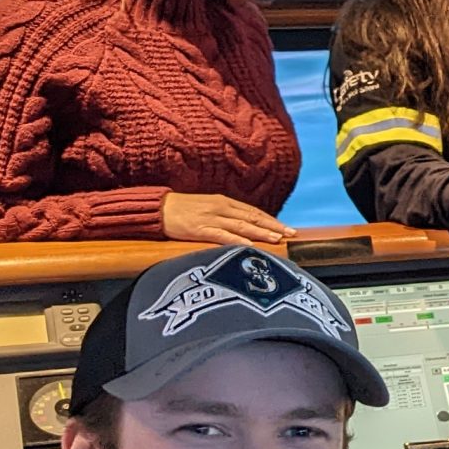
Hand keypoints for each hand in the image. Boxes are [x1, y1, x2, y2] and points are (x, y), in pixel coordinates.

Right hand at [161, 192, 290, 244]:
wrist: (157, 208)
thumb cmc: (182, 210)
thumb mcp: (208, 208)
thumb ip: (226, 215)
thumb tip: (245, 226)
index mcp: (224, 202)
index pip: (253, 211)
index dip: (270, 220)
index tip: (286, 228)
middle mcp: (221, 208)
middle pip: (252, 218)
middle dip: (273, 226)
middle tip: (290, 233)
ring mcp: (211, 218)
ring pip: (241, 226)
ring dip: (261, 233)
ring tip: (277, 239)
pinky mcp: (199, 229)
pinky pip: (221, 235)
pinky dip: (236, 240)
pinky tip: (249, 245)